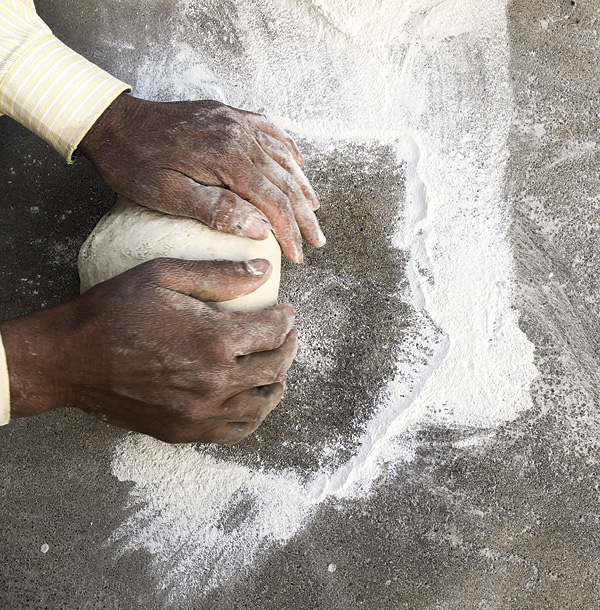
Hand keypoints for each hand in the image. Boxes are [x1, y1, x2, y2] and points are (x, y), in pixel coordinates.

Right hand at [0, 259, 297, 443]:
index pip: (273, 331)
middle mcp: (213, 381)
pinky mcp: (184, 431)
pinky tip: (251, 399)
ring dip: (277, 383)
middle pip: (275, 368)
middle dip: (288, 347)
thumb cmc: (113, 311)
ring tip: (276, 367)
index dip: (287, 319)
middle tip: (287, 335)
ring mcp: (199, 412)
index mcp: (213, 340)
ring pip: (262, 404)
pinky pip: (236, 430)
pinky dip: (253, 414)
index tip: (286, 311)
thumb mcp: (164, 275)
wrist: (68, 359)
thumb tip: (263, 271)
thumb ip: (219, 274)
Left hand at [78, 95, 324, 262]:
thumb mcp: (167, 195)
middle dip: (303, 215)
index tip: (299, 255)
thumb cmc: (134, 163)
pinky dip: (288, 150)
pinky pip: (270, 131)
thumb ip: (216, 210)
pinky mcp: (229, 116)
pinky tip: (298, 163)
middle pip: (284, 181)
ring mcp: (236, 122)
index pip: (272, 200)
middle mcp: (239, 134)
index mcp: (227, 157)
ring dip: (302, 186)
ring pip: (282, 158)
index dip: (289, 231)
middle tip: (317, 241)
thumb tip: (259, 227)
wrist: (112, 122)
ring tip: (315, 210)